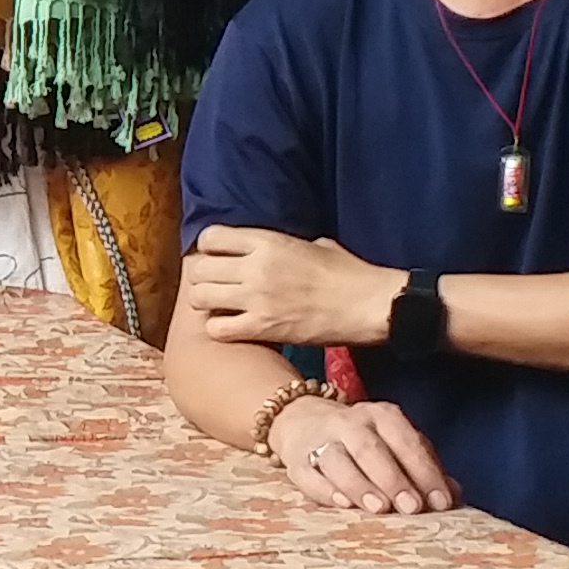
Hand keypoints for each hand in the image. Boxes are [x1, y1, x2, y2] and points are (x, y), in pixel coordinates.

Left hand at [179, 225, 398, 348]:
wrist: (369, 305)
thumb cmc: (349, 273)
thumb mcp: (315, 244)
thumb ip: (285, 245)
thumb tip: (275, 249)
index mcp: (268, 241)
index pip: (210, 237)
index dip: (209, 249)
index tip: (218, 259)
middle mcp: (256, 266)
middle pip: (198, 269)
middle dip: (202, 278)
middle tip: (215, 287)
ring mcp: (256, 298)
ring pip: (199, 297)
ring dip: (206, 304)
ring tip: (220, 308)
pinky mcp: (263, 327)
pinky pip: (217, 329)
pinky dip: (219, 330)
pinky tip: (233, 328)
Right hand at [264, 396, 463, 515]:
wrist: (302, 421)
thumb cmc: (363, 441)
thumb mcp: (396, 444)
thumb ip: (424, 467)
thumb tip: (454, 494)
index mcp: (382, 417)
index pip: (407, 442)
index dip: (425, 472)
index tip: (440, 502)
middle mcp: (350, 423)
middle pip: (371, 449)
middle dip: (394, 479)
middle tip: (412, 507)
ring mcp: (320, 440)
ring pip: (338, 459)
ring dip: (360, 485)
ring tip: (379, 508)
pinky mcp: (297, 460)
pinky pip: (309, 475)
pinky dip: (325, 490)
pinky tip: (342, 504)